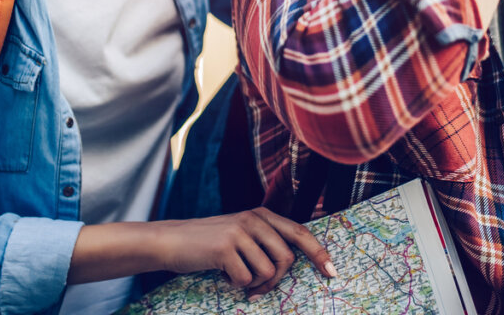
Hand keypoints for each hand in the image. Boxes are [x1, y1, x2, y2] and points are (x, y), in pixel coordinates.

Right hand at [154, 208, 335, 296]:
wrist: (172, 240)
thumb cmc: (209, 244)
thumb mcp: (241, 234)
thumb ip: (265, 241)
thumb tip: (292, 263)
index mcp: (261, 215)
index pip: (299, 232)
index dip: (318, 253)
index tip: (332, 272)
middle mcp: (253, 219)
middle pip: (286, 259)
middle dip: (275, 281)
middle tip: (258, 289)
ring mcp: (239, 232)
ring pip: (267, 272)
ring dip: (253, 283)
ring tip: (235, 276)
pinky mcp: (225, 247)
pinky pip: (246, 279)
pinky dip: (236, 284)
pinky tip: (222, 274)